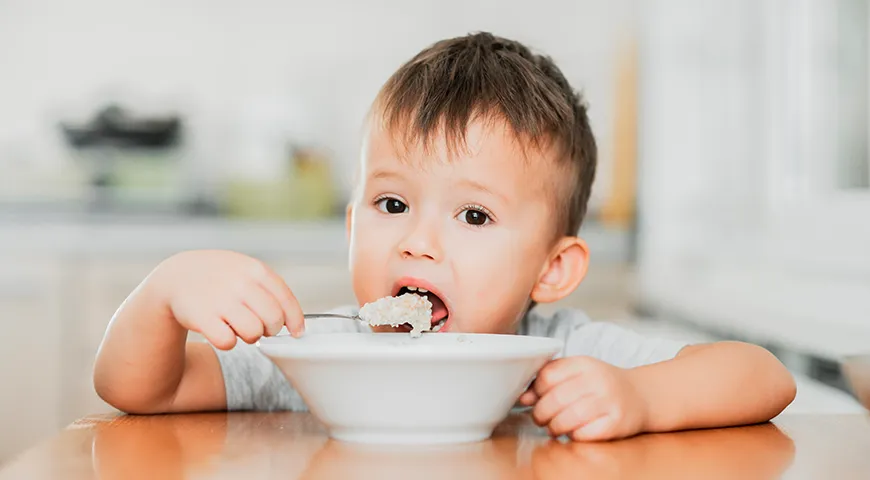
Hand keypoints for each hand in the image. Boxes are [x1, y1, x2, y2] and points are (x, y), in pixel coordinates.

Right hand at [150, 250, 303, 349]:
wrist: (176, 277)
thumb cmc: (220, 278)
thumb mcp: (246, 271)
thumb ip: (271, 290)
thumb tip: (295, 323)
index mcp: (255, 270)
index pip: (286, 301)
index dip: (295, 321)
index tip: (297, 332)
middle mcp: (240, 283)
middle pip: (273, 320)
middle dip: (271, 329)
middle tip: (260, 326)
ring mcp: (221, 300)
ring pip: (253, 333)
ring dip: (249, 336)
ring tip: (237, 325)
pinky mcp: (202, 318)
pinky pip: (228, 342)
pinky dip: (227, 341)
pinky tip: (220, 330)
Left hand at [518, 356, 648, 440]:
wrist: (640, 395)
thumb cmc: (602, 384)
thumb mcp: (577, 373)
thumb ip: (549, 380)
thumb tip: (522, 398)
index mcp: (584, 363)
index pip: (547, 376)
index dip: (535, 391)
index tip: (534, 398)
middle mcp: (597, 380)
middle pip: (555, 399)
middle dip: (540, 413)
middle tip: (540, 418)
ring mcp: (609, 401)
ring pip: (567, 419)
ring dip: (553, 427)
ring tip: (553, 427)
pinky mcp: (615, 423)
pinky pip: (584, 434)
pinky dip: (572, 436)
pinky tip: (573, 432)